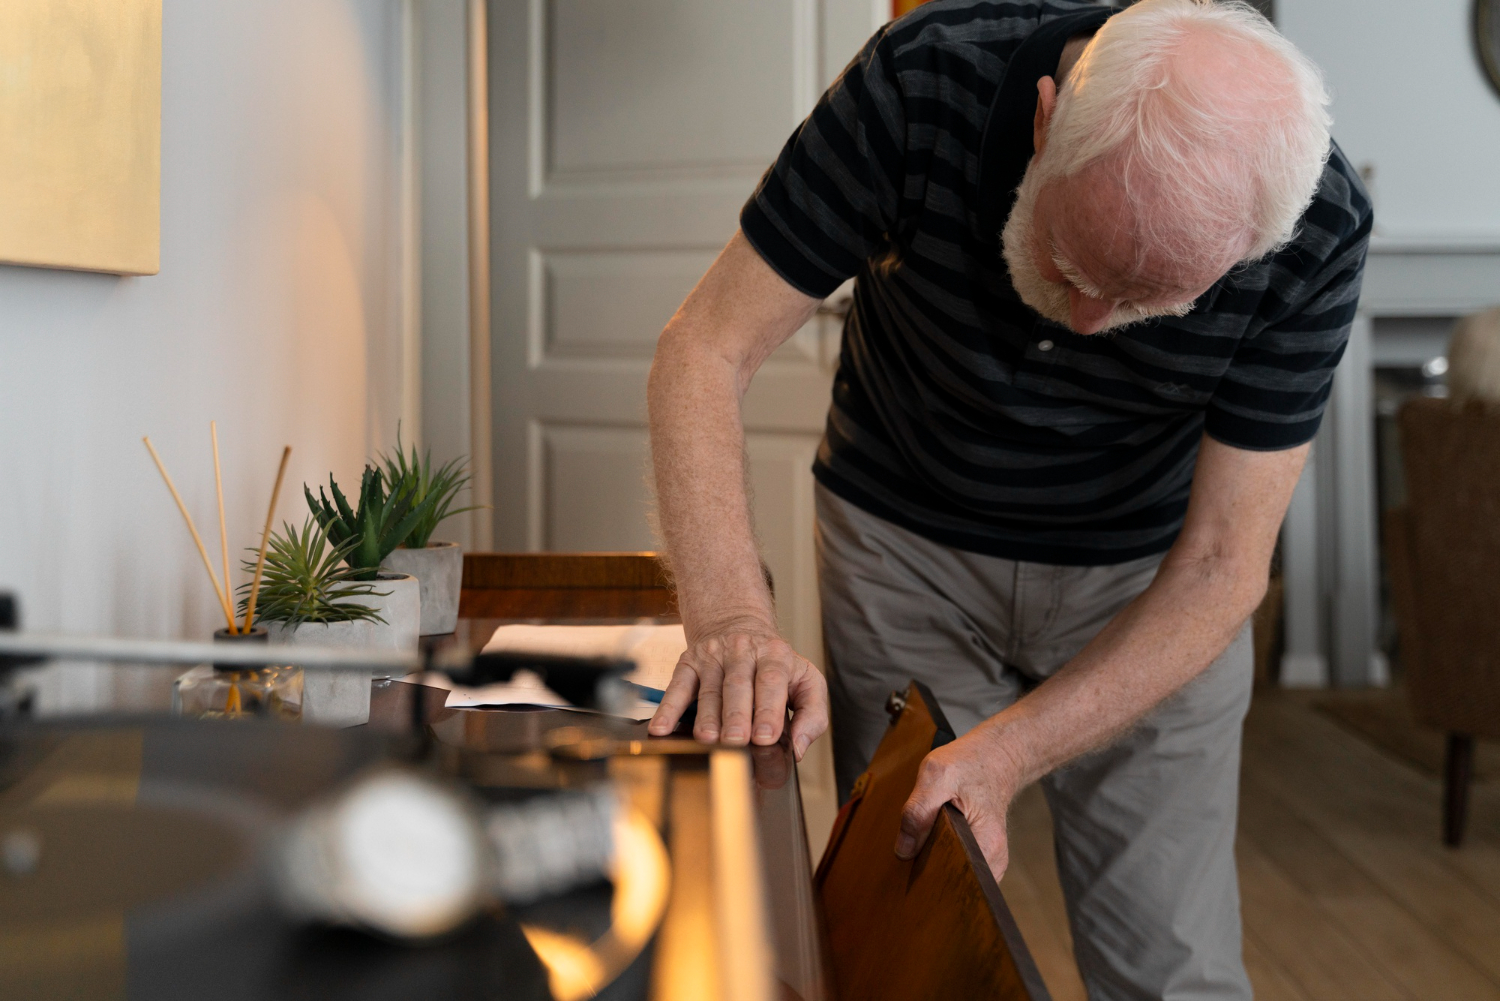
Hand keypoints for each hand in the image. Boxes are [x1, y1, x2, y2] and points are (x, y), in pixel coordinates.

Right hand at [647, 617, 827, 759]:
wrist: (737, 625)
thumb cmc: (775, 666)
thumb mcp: (806, 681)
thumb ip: (812, 715)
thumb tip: (799, 748)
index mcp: (776, 655)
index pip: (771, 680)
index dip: (767, 709)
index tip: (765, 736)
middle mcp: (743, 652)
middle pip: (738, 685)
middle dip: (736, 715)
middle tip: (735, 741)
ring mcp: (713, 656)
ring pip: (709, 688)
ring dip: (707, 717)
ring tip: (707, 739)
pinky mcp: (689, 663)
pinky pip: (677, 686)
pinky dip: (668, 708)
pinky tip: (661, 728)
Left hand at [895, 726, 1023, 881]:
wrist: (997, 757)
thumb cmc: (970, 763)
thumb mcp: (937, 775)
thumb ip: (918, 810)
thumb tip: (903, 851)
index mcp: (985, 843)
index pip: (953, 880)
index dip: (927, 878)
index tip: (907, 872)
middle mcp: (993, 859)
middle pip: (952, 883)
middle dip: (927, 874)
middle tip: (908, 858)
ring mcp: (990, 859)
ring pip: (953, 876)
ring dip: (933, 865)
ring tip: (919, 848)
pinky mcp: (982, 855)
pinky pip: (957, 866)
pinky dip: (941, 858)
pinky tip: (930, 844)